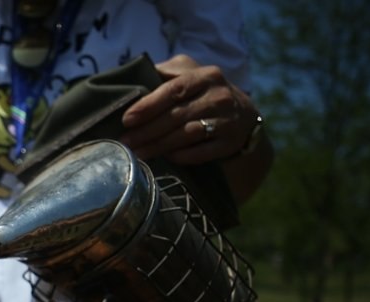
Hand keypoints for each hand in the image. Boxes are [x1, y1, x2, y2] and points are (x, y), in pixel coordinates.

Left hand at [120, 55, 260, 164]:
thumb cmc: (203, 94)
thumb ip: (164, 74)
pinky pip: (202, 152)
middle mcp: (219, 96)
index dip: (149, 105)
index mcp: (205, 76)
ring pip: (187, 134)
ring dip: (159, 146)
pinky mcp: (230, 142)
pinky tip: (165, 159)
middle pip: (177, 115)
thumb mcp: (188, 75)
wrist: (243, 116)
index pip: (174, 89)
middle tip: (126, 142)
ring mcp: (228, 120)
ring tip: (138, 153)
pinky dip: (181, 156)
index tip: (127, 119)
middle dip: (147, 130)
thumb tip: (129, 78)